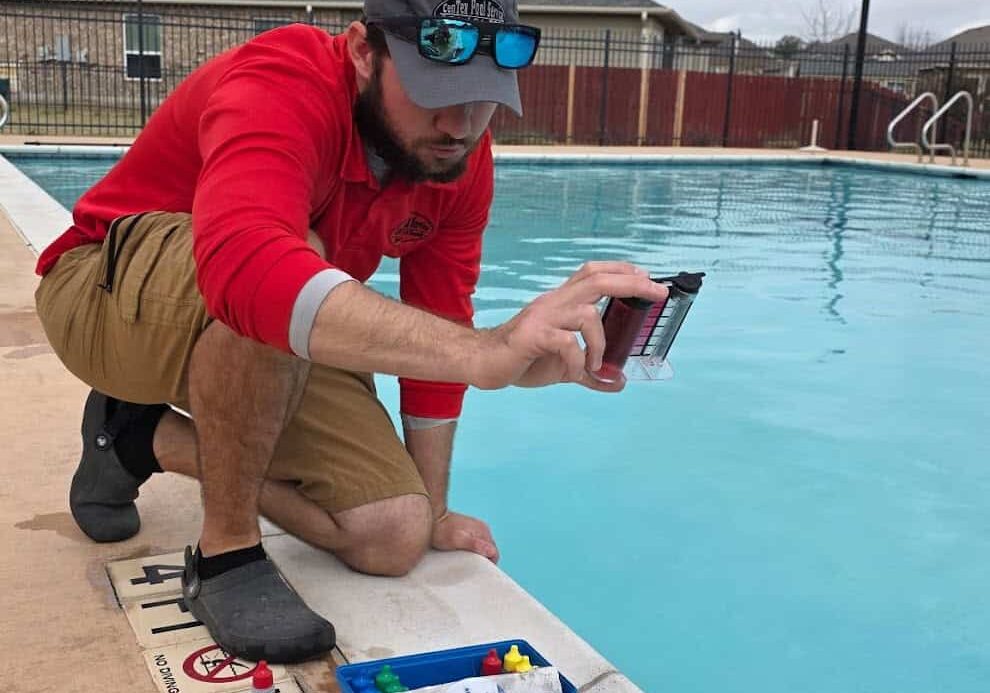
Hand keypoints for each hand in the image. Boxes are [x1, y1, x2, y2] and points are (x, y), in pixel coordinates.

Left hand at [431, 511, 499, 562]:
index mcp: (483, 531)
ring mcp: (475, 528)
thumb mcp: (457, 540)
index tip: (476, 569)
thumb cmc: (441, 530)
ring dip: (475, 554)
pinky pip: (475, 543)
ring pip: (482, 547)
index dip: (487, 563)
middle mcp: (482, 528)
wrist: (430, 518)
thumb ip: (475, 545)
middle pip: (489, 550)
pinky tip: (461, 552)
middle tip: (468, 565)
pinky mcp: (468, 529)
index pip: (494, 553)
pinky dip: (470, 549)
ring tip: (463, 558)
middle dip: (482, 559)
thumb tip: (491, 551)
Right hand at [473, 262, 666, 390]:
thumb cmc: (521, 359)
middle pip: (596, 279)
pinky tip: (576, 372)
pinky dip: (580, 360)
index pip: (593, 273)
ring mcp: (542, 317)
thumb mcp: (564, 366)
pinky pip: (567, 342)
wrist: (482, 363)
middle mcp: (553, 303)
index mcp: (560, 302)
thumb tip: (618, 383)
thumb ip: (591, 373)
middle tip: (658, 292)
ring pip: (587, 314)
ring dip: (601, 343)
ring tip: (595, 365)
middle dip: (632, 283)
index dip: (621, 270)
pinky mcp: (532, 336)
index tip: (647, 276)